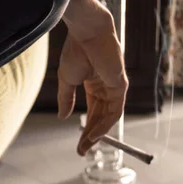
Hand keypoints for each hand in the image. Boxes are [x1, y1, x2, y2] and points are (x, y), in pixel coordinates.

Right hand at [58, 12, 127, 155]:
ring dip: (97, 133)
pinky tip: (94, 134)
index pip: (93, 112)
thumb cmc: (76, 50)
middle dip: (91, 136)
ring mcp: (114, 87)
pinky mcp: (120, 85)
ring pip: (108, 117)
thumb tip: (63, 117)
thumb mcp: (67, 79)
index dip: (85, 129)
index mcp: (94, 84)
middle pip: (101, 117)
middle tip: (82, 151)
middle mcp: (106, 87)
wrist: (85, 32)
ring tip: (86, 146)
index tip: (78, 145)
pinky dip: (105, 124)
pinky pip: (114, 110)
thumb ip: (67, 99)